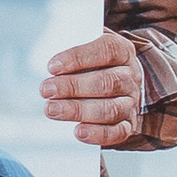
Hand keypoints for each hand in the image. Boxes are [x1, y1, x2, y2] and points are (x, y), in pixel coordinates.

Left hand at [42, 30, 144, 144]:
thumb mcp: (90, 44)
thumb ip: (75, 42)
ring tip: (52, 110)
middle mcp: (130, 77)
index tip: (52, 66)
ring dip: (78, 111)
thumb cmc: (96, 62)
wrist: (121, 82)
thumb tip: (49, 49)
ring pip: (110, 109)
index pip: (106, 50)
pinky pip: (117, 132)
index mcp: (122, 51)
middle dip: (72, 87)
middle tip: (46, 90)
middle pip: (106, 82)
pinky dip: (98, 134)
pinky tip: (78, 132)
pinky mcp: (128, 124)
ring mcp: (131, 102)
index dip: (78, 58)